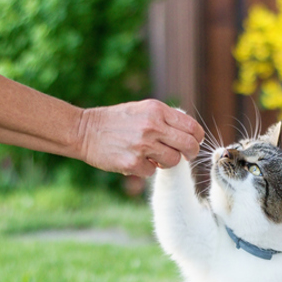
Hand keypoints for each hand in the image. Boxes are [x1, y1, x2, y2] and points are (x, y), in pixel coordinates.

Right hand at [77, 99, 203, 176]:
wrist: (84, 131)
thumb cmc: (116, 121)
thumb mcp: (142, 110)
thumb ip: (165, 118)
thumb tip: (190, 132)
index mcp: (157, 110)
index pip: (192, 127)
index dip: (197, 138)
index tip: (193, 143)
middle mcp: (152, 126)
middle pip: (189, 146)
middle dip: (190, 154)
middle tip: (185, 156)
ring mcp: (143, 146)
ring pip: (174, 161)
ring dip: (167, 162)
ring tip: (154, 157)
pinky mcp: (132, 163)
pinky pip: (152, 171)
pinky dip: (146, 169)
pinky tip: (135, 160)